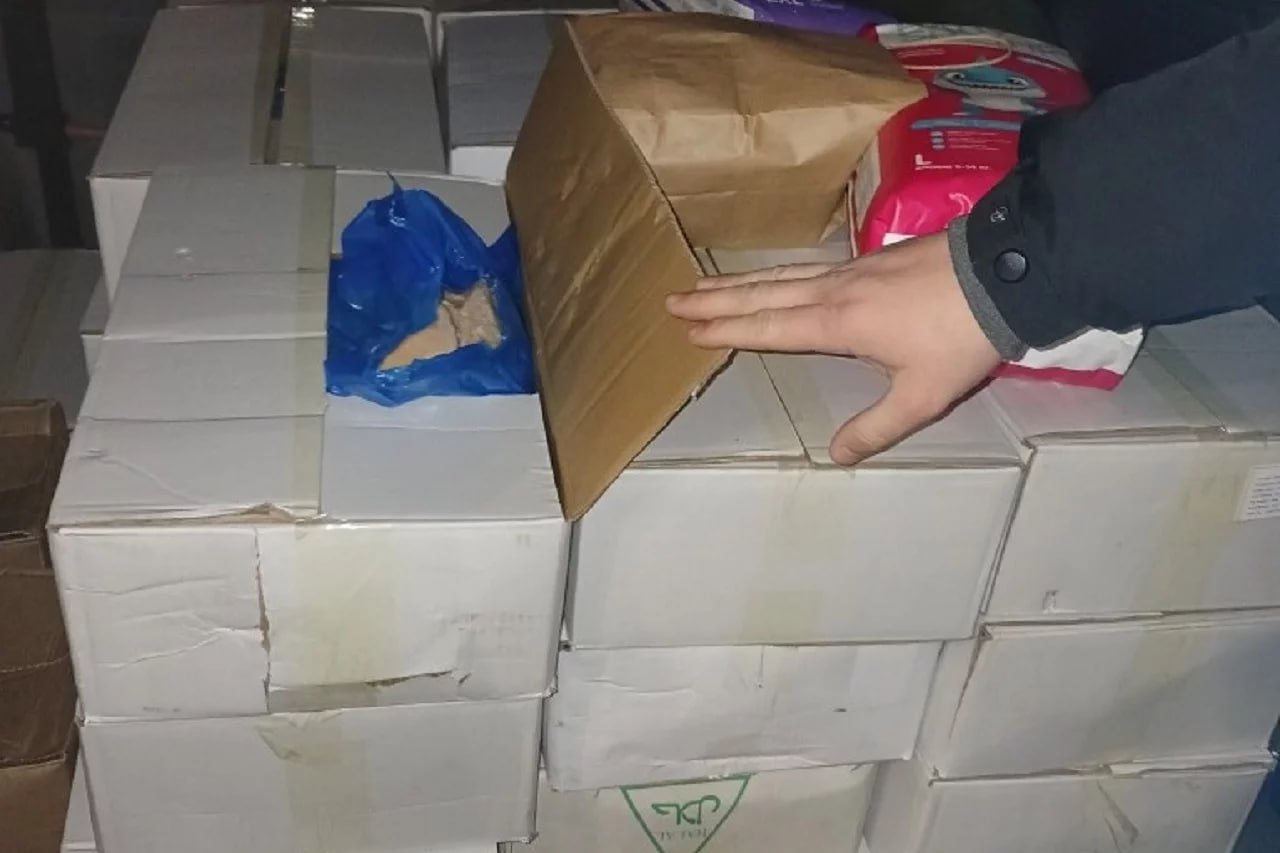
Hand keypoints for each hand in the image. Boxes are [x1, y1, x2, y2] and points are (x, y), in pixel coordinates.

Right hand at [666, 232, 1000, 464]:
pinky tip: (775, 276)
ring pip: (782, 275)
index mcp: (837, 323)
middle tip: (674, 300)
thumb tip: (837, 456)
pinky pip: (806, 267)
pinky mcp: (872, 257)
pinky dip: (776, 272)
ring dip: (739, 282)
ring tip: (705, 284)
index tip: (691, 331)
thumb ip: (877, 426)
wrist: (1005, 272)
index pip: (770, 327)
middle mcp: (834, 290)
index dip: (729, 330)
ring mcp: (852, 269)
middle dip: (716, 299)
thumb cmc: (961, 337)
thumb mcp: (923, 396)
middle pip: (763, 294)